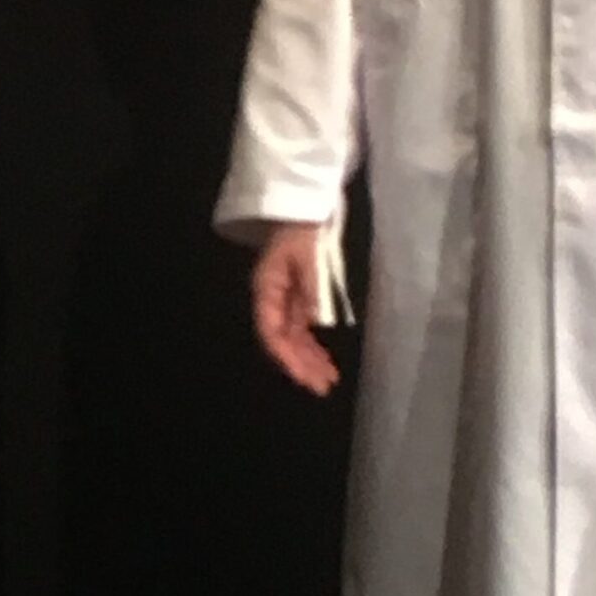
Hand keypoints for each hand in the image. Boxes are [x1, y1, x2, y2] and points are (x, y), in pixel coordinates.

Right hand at [251, 222, 343, 395]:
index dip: (285, 356)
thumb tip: (317, 319)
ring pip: (293, 338)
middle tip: (321, 387)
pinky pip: (302, 329)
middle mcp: (272, 299)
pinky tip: (325, 361)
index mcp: (267, 289)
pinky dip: (313, 346)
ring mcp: (285, 301)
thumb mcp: (308, 254)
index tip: (302, 375)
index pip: (270, 331)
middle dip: (300, 365)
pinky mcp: (297, 299)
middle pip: (282, 340)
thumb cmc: (302, 229)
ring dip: (308, 360)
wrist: (302, 208)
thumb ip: (312, 286)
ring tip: (329, 380)